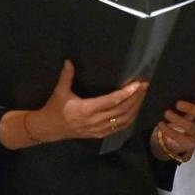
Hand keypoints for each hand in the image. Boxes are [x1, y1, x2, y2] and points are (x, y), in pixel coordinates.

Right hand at [25, 60, 145, 142]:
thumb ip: (66, 77)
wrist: (50, 128)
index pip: (112, 101)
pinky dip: (130, 118)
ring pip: (123, 120)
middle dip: (135, 98)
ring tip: (142, 95)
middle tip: (144, 86)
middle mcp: (95, 120)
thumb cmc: (55, 109)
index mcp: (86, 109)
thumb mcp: (59, 92)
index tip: (137, 84)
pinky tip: (135, 109)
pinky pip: (119, 127)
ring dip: (135, 108)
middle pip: (122, 110)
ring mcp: (99, 129)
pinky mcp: (100, 134)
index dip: (126, 93)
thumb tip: (69, 61)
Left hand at [155, 77, 194, 160]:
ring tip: (167, 113)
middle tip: (178, 104)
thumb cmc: (179, 115)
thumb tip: (152, 82)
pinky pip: (181, 138)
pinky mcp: (190, 143)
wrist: (176, 139)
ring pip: (192, 127)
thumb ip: (174, 93)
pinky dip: (170, 131)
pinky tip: (161, 124)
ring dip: (179, 120)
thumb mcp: (179, 102)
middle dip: (192, 108)